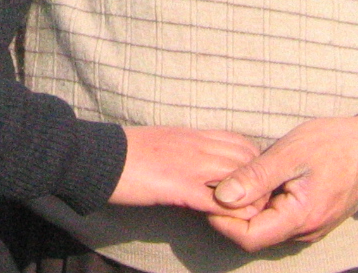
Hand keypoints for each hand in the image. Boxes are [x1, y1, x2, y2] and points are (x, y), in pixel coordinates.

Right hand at [108, 126, 261, 214]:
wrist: (98, 155)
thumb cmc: (125, 152)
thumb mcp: (162, 142)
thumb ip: (185, 151)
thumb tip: (198, 167)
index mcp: (192, 134)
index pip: (240, 141)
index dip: (254, 162)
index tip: (256, 181)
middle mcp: (197, 145)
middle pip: (246, 158)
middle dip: (260, 182)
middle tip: (259, 203)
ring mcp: (190, 165)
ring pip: (238, 176)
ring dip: (250, 198)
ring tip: (250, 215)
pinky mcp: (178, 186)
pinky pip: (216, 200)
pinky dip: (230, 213)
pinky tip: (232, 222)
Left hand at [205, 96, 357, 250]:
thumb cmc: (334, 144)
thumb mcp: (290, 154)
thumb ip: (255, 177)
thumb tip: (221, 196)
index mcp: (299, 218)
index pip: (249, 237)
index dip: (223, 221)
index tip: (209, 194)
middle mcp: (306, 231)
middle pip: (256, 235)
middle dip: (232, 214)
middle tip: (216, 182)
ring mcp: (311, 226)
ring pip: (268, 227)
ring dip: (249, 208)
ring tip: (234, 178)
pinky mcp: (314, 217)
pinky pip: (281, 219)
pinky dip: (264, 204)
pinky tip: (258, 180)